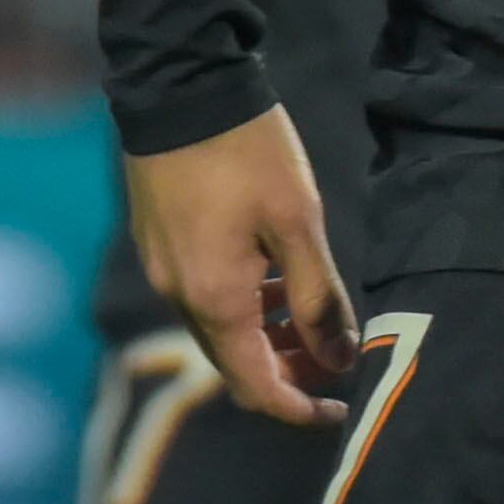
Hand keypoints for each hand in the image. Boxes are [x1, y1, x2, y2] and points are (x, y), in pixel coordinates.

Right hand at [122, 107, 357, 426]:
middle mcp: (181, 296)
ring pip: (221, 330)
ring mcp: (166, 272)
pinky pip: (207, 299)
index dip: (298, 408)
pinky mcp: (164, 246)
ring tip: (318, 324)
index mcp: (215, 299)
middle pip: (235, 364)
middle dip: (288, 373)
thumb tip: (340, 357)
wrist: (182, 92)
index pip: (255, 385)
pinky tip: (278, 284)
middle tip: (338, 362)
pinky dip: (246, 308)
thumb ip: (316, 295)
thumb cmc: (248, 153)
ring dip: (268, 339)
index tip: (339, 411)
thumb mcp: (297, 223)